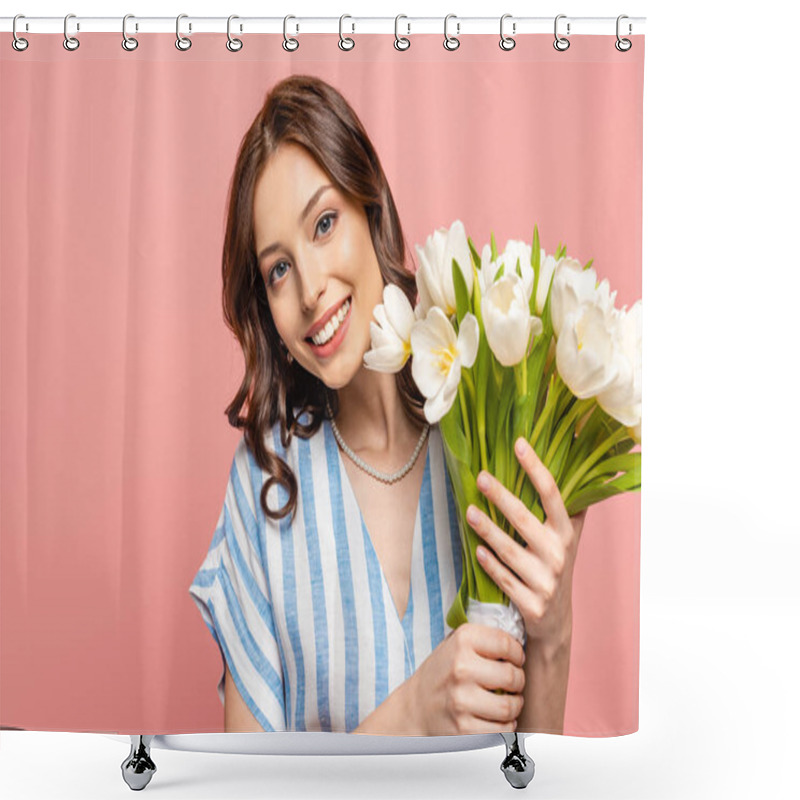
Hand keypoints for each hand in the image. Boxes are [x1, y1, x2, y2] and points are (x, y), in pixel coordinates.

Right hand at [405, 623, 525, 735]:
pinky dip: (506, 726)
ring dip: (515, 705)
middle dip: (518, 681)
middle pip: (512, 675)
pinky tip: (499, 719)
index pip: (506, 643)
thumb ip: (484, 639)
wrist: (416, 706)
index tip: (516, 659)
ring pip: (509, 706)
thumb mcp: (456, 644)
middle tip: (513, 683)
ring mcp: (461, 699)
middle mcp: (460, 667)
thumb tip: (519, 639)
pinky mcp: (463, 727)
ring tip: (508, 701)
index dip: (517, 653)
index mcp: (462, 641)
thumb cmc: (443, 672)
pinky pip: (501, 730)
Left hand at [467, 437, 587, 646]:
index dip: (536, 467)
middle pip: (525, 519)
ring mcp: (545, 581)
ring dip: (487, 530)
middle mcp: (559, 554)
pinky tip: (476, 550)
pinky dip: (490, 564)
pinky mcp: (531, 604)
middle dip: (502, 496)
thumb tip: (570, 461)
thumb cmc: (555, 565)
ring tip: (469, 511)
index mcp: (566, 532)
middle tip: (481, 476)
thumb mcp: (567, 537)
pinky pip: (505, 579)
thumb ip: (567, 506)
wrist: (556, 620)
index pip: (552, 494)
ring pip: (510, 550)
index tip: (519, 444)